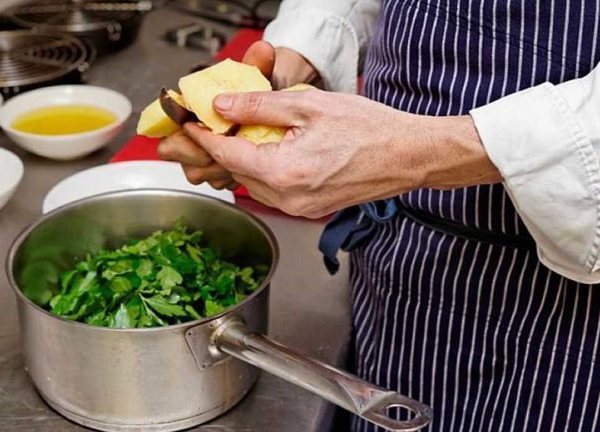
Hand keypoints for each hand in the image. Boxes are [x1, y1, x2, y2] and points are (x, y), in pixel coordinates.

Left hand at [183, 89, 501, 217]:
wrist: (409, 156)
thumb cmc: (370, 130)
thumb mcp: (308, 106)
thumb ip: (259, 107)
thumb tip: (224, 106)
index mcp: (284, 173)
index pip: (226, 155)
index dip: (203, 136)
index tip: (190, 123)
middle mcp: (287, 199)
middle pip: (235, 173)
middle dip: (222, 147)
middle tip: (217, 122)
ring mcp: (299, 209)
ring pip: (253, 183)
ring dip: (244, 160)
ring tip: (246, 133)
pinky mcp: (309, 209)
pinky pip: (273, 191)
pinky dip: (265, 170)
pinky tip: (273, 150)